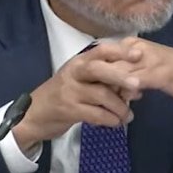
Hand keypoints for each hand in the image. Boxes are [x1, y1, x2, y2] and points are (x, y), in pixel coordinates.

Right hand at [12, 41, 142, 151]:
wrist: (34, 115)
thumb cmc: (64, 95)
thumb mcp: (81, 80)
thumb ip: (104, 79)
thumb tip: (136, 84)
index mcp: (79, 62)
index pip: (100, 50)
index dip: (120, 51)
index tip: (139, 54)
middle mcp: (74, 73)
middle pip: (99, 69)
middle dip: (121, 76)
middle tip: (138, 86)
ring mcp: (70, 91)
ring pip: (101, 94)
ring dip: (120, 107)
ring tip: (128, 115)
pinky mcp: (68, 110)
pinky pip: (95, 114)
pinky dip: (110, 119)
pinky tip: (116, 122)